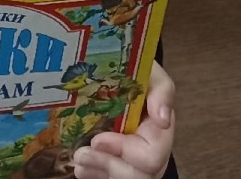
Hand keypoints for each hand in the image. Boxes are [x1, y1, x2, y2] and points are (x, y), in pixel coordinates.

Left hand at [72, 62, 175, 177]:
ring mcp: (134, 161)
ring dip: (98, 172)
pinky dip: (94, 175)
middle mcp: (151, 152)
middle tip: (81, 154)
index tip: (99, 139)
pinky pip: (109, 178)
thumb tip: (162, 118)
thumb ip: (162, 90)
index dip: (126, 151)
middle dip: (108, 166)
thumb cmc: (137, 74)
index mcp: (160, 131)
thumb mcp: (151, 73)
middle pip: (139, 175)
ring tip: (78, 161)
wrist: (121, 74)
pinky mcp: (117, 163)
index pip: (152, 155)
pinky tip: (81, 168)